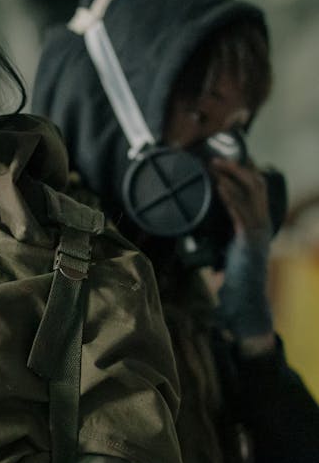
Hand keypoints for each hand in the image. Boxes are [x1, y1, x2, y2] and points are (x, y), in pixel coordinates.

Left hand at [210, 159, 274, 350]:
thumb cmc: (236, 281)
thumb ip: (221, 238)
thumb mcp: (228, 253)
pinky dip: (230, 197)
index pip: (256, 190)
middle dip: (237, 168)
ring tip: (215, 166)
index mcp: (258, 225)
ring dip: (232, 177)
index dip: (244, 173)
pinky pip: (240, 213)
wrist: (246, 304)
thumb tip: (200, 228)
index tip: (226, 160)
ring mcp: (258, 232)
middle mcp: (263, 224)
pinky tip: (218, 187)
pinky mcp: (249, 241)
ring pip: (251, 193)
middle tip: (216, 158)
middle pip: (256, 185)